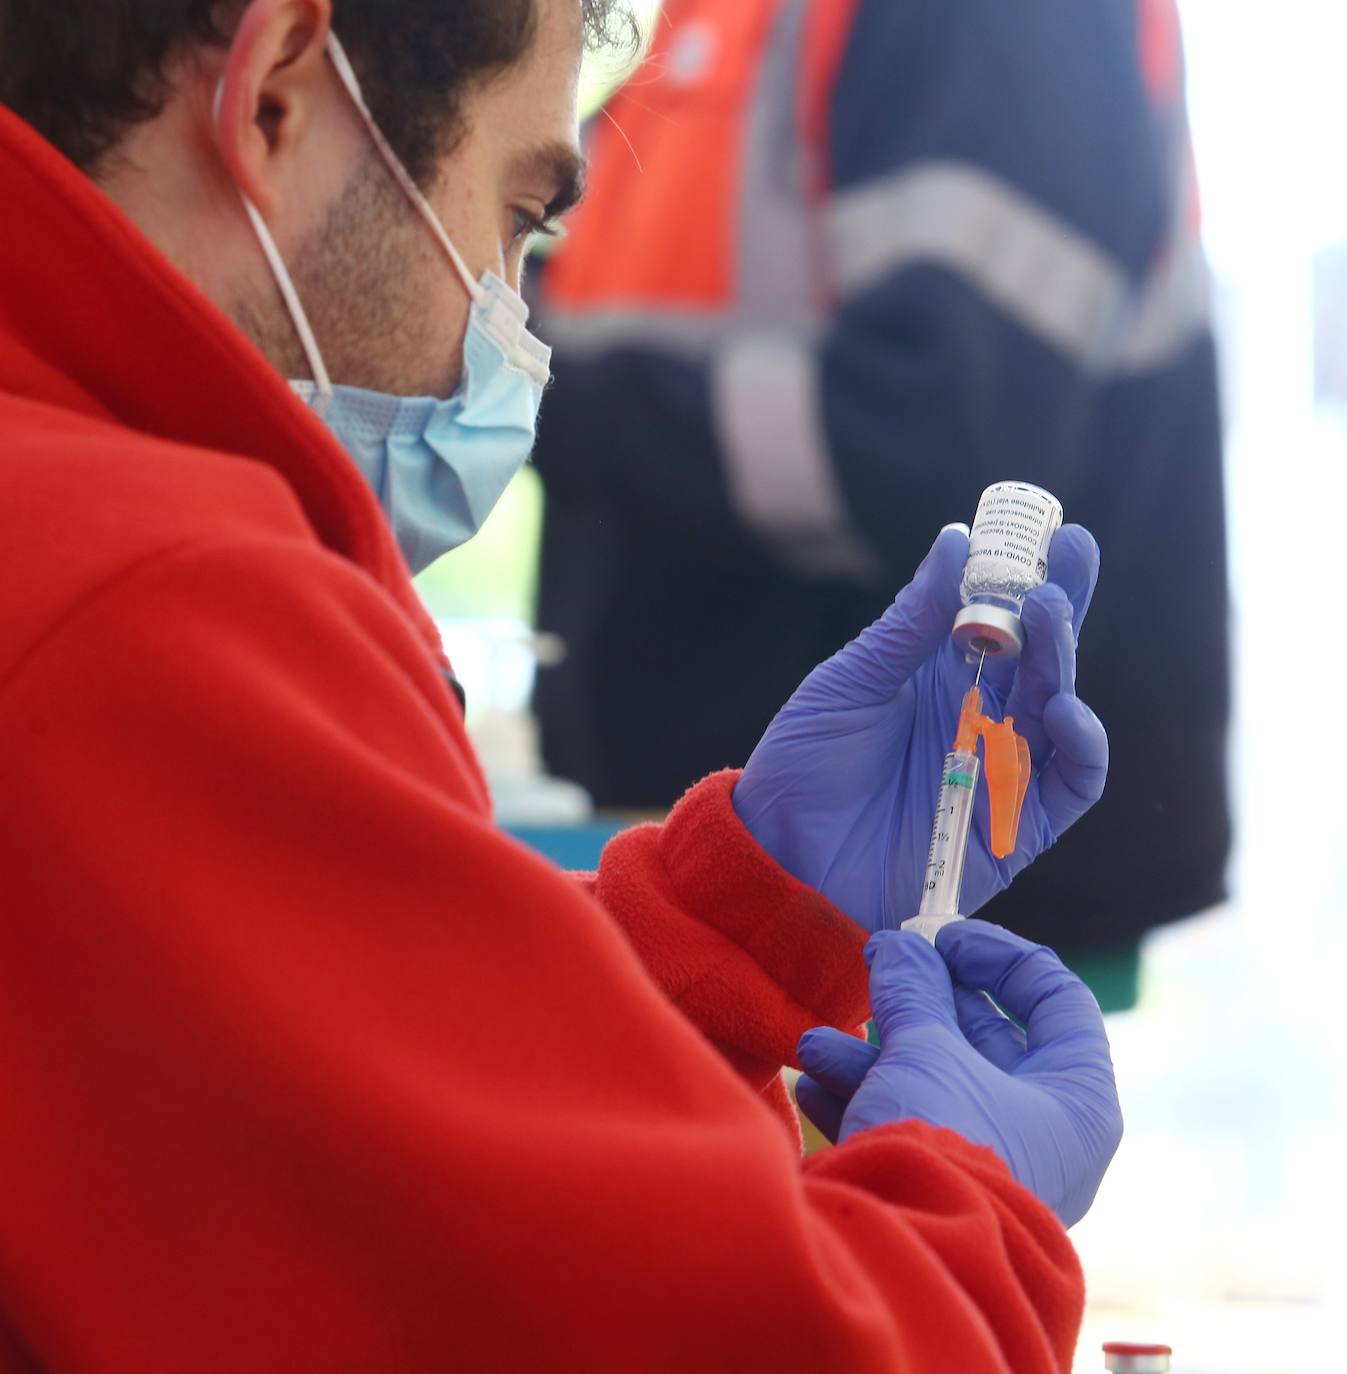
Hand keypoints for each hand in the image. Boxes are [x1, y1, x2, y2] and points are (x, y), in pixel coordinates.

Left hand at [732, 525, 1107, 932]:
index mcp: (944, 678)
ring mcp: (1002, 770)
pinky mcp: (1014, 828)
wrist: (782, 854)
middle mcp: (983, 718)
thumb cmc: (807, 764)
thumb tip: (956, 541)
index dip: (1031, 575)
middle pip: (1045, 655)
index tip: (1050, 529)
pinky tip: (1064, 709)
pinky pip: (1071, 785)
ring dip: (1066, 660)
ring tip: (1049, 614)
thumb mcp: (850, 682)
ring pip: (1062, 708)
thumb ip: (909, 623)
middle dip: (1063, 602)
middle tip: (1071, 553)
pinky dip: (1082, 746)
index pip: (1004, 618)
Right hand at [795, 921, 1122, 1227]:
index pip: (1054, 996)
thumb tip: (900, 945)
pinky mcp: (948, 1187)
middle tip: (874, 971)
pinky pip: (911, 1126)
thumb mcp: (927, 1048)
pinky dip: (866, 1101)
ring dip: (873, 1053)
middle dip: (915, 1004)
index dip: (996, 954)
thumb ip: (913, 986)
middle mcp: (1046, 1129)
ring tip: (817, 1043)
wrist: (909, 1257)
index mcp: (1076, 1094)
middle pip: (983, 1038)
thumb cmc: (944, 1140)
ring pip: (936, 1082)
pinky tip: (814, 1088)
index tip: (940, 936)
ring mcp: (997, 1161)